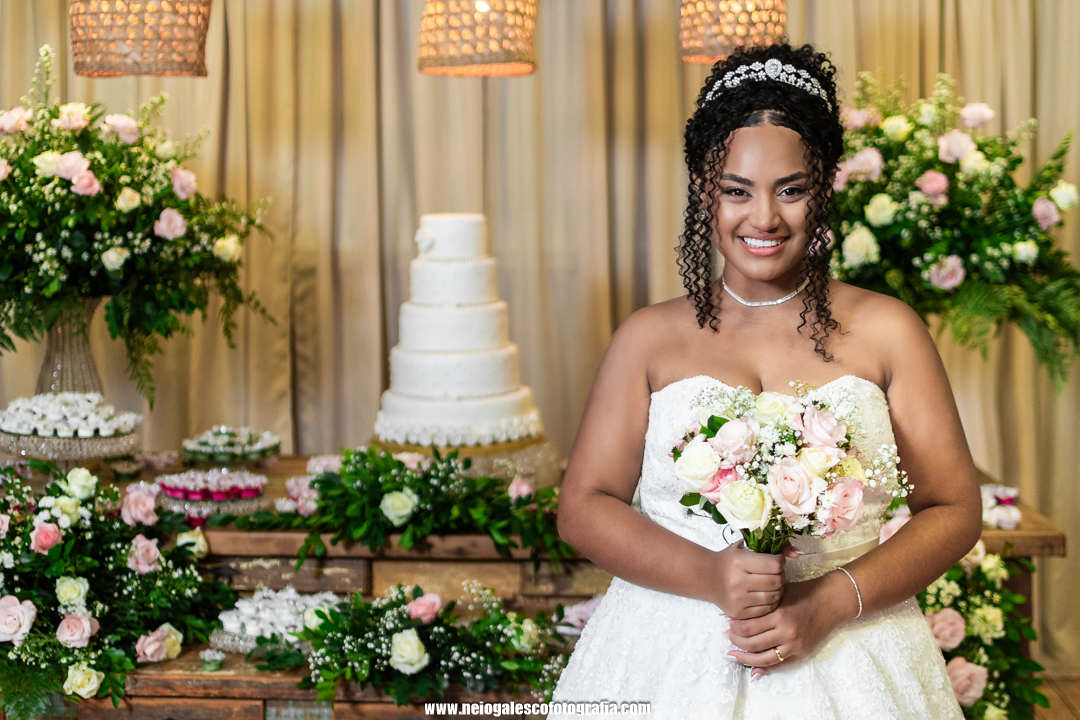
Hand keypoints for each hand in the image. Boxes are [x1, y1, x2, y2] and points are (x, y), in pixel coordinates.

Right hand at [708, 541, 785, 619]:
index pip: (775, 565)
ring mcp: (739, 599)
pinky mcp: (739, 613)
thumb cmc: (728, 560)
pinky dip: (770, 601)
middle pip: (776, 582)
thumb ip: (770, 547)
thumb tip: (796, 552)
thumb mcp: (744, 547)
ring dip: (777, 589)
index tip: (776, 560)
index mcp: (739, 562)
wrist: (706, 578)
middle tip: (775, 573)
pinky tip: (765, 594)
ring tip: (770, 583)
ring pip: (774, 597)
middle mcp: (738, 581)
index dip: (780, 562)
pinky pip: (767, 609)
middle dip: (780, 576)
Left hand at [724, 570, 856, 675]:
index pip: (748, 627)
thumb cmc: (804, 592)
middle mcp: (787, 633)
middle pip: (752, 644)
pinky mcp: (802, 654)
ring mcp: (795, 646)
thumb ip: (761, 604)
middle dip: (735, 642)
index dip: (734, 627)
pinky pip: (779, 665)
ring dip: (745, 659)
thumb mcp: (780, 593)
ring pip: (763, 659)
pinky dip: (764, 669)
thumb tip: (737, 613)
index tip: (727, 622)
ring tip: (733, 655)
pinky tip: (753, 671)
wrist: (832, 601)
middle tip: (727, 636)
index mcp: (780, 616)